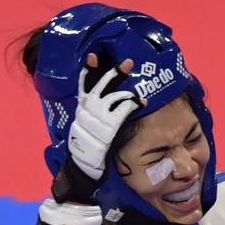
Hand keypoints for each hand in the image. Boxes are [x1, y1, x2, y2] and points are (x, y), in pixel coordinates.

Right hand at [51, 54, 144, 203]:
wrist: (84, 167)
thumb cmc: (87, 147)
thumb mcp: (84, 126)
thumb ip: (92, 112)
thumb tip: (101, 101)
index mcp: (81, 108)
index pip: (84, 84)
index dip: (89, 69)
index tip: (93, 56)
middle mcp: (88, 109)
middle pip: (102, 85)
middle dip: (115, 73)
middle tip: (128, 62)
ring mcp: (98, 118)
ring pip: (115, 96)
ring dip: (128, 91)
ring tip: (139, 90)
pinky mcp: (109, 127)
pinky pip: (123, 110)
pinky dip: (133, 103)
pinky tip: (142, 102)